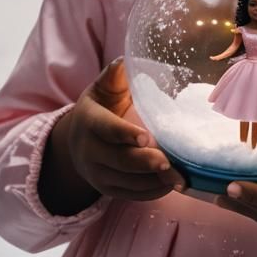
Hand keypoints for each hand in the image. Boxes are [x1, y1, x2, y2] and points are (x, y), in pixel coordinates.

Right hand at [61, 58, 185, 201]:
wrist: (77, 142)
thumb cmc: (99, 108)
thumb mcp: (102, 89)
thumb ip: (113, 76)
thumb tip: (123, 61)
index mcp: (90, 122)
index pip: (107, 130)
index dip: (125, 135)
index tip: (147, 138)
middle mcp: (90, 152)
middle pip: (119, 161)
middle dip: (145, 163)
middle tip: (170, 163)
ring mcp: (98, 174)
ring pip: (127, 182)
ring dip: (154, 181)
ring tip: (179, 177)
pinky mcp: (108, 190)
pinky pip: (131, 195)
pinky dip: (152, 192)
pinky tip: (171, 184)